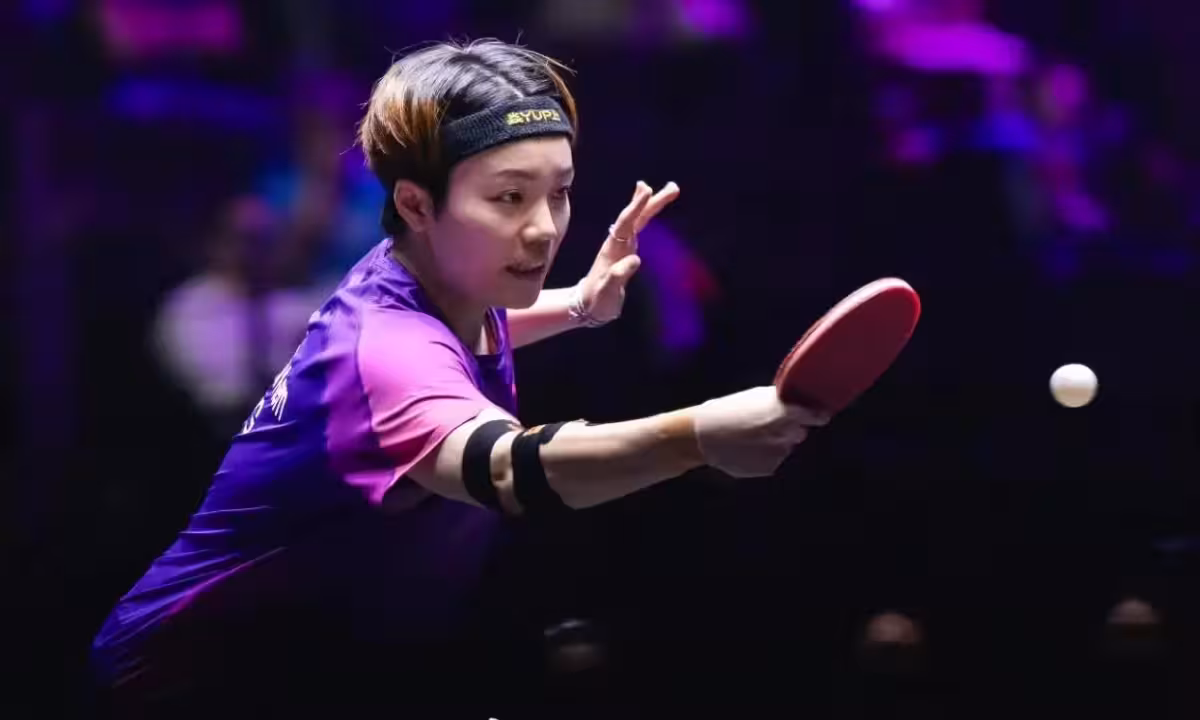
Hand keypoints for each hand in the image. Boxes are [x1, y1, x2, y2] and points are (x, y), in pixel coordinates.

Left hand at [577, 181, 680, 323]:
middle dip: (652, 201)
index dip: (636, 207)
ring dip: (652, 203)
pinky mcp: (626, 249)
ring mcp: (622, 245)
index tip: (647, 190)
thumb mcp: (606, 293)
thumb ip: (617, 276)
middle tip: (672, 186)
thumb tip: (635, 260)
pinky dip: (645, 213)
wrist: (587, 305)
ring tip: (670, 188)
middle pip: (635, 217)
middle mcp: (617, 243)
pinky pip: (638, 227)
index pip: (626, 224)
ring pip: (639, 219)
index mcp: (613, 251)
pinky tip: (649, 204)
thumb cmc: (597, 301)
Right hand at [691, 387, 829, 477]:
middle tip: (767, 423)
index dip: (817, 415)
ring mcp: (777, 455)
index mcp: (780, 414)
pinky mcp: (769, 469)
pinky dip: (764, 455)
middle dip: (789, 428)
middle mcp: (783, 436)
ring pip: (785, 447)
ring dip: (775, 443)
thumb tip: (798, 404)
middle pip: (799, 432)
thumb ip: (778, 403)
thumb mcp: (752, 397)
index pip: (813, 416)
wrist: (700, 438)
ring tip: (749, 436)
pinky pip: (774, 460)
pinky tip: (746, 448)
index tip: (821, 415)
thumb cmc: (725, 412)